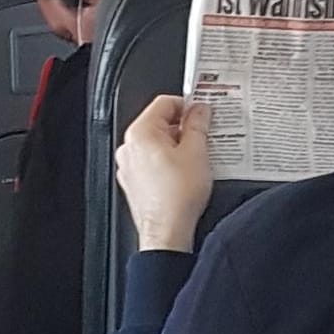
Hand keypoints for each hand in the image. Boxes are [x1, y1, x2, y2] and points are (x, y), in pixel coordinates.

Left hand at [115, 96, 212, 252]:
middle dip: (183, 126)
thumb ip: (198, 124)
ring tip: (198, 155)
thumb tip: (199, 110)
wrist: (167, 231)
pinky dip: (169, 160)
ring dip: (177, 144)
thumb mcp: (197, 151)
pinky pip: (152, 161)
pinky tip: (186, 171)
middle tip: (204, 134)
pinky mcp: (134, 182)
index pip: (164, 102)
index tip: (202, 111)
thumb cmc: (177, 196)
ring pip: (156, 143)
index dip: (187, 104)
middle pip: (159, 122)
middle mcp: (129, 148)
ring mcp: (129, 166)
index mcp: (140, 134)